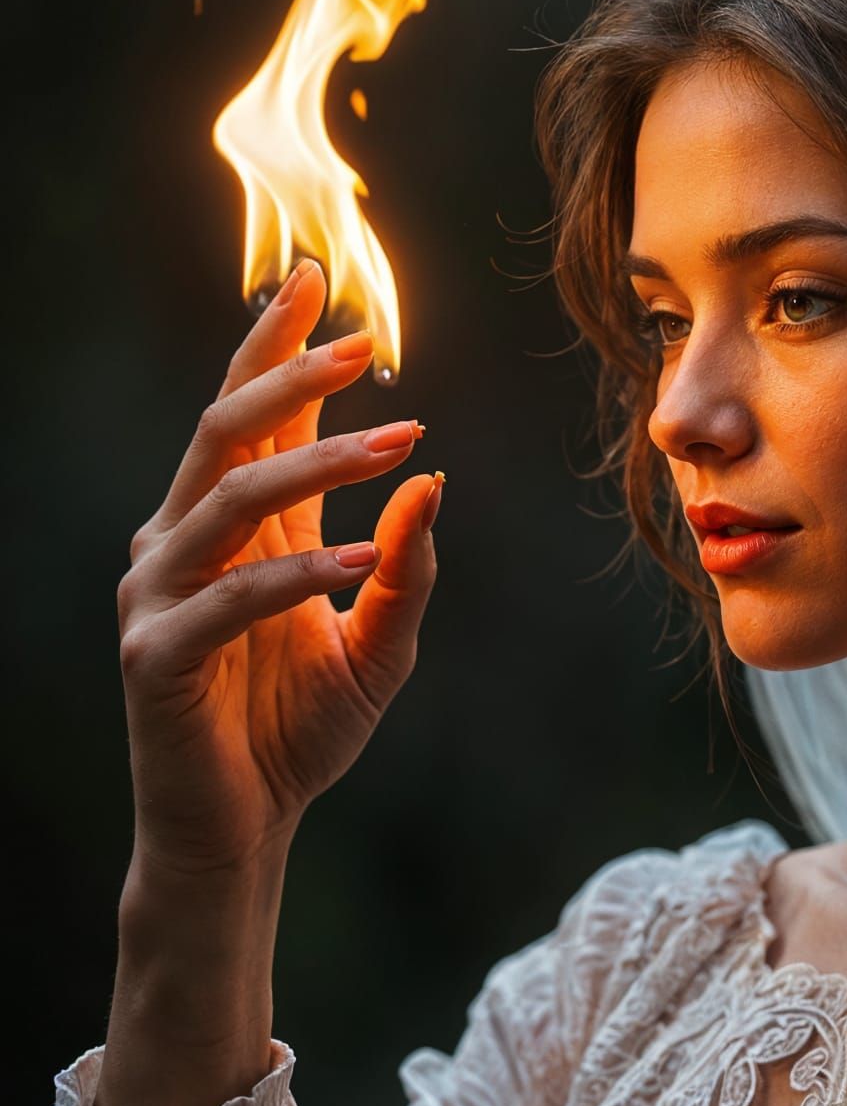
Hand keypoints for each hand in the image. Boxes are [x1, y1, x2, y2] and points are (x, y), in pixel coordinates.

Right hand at [116, 260, 443, 877]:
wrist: (247, 825)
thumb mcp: (378, 642)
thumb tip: (431, 480)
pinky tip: (358, 562)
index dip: (279, 347)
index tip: (320, 280)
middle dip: (291, 374)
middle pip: (228, 429)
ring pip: (229, 495)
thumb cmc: (301, 729)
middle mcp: (190, 543)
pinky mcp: (156, 653)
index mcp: (240, 530)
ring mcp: (163, 593)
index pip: (253, 417)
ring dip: (315, 461)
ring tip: (399, 441)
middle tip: (363, 339)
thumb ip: (402, 566)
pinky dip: (296, 574)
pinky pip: (230, 596)